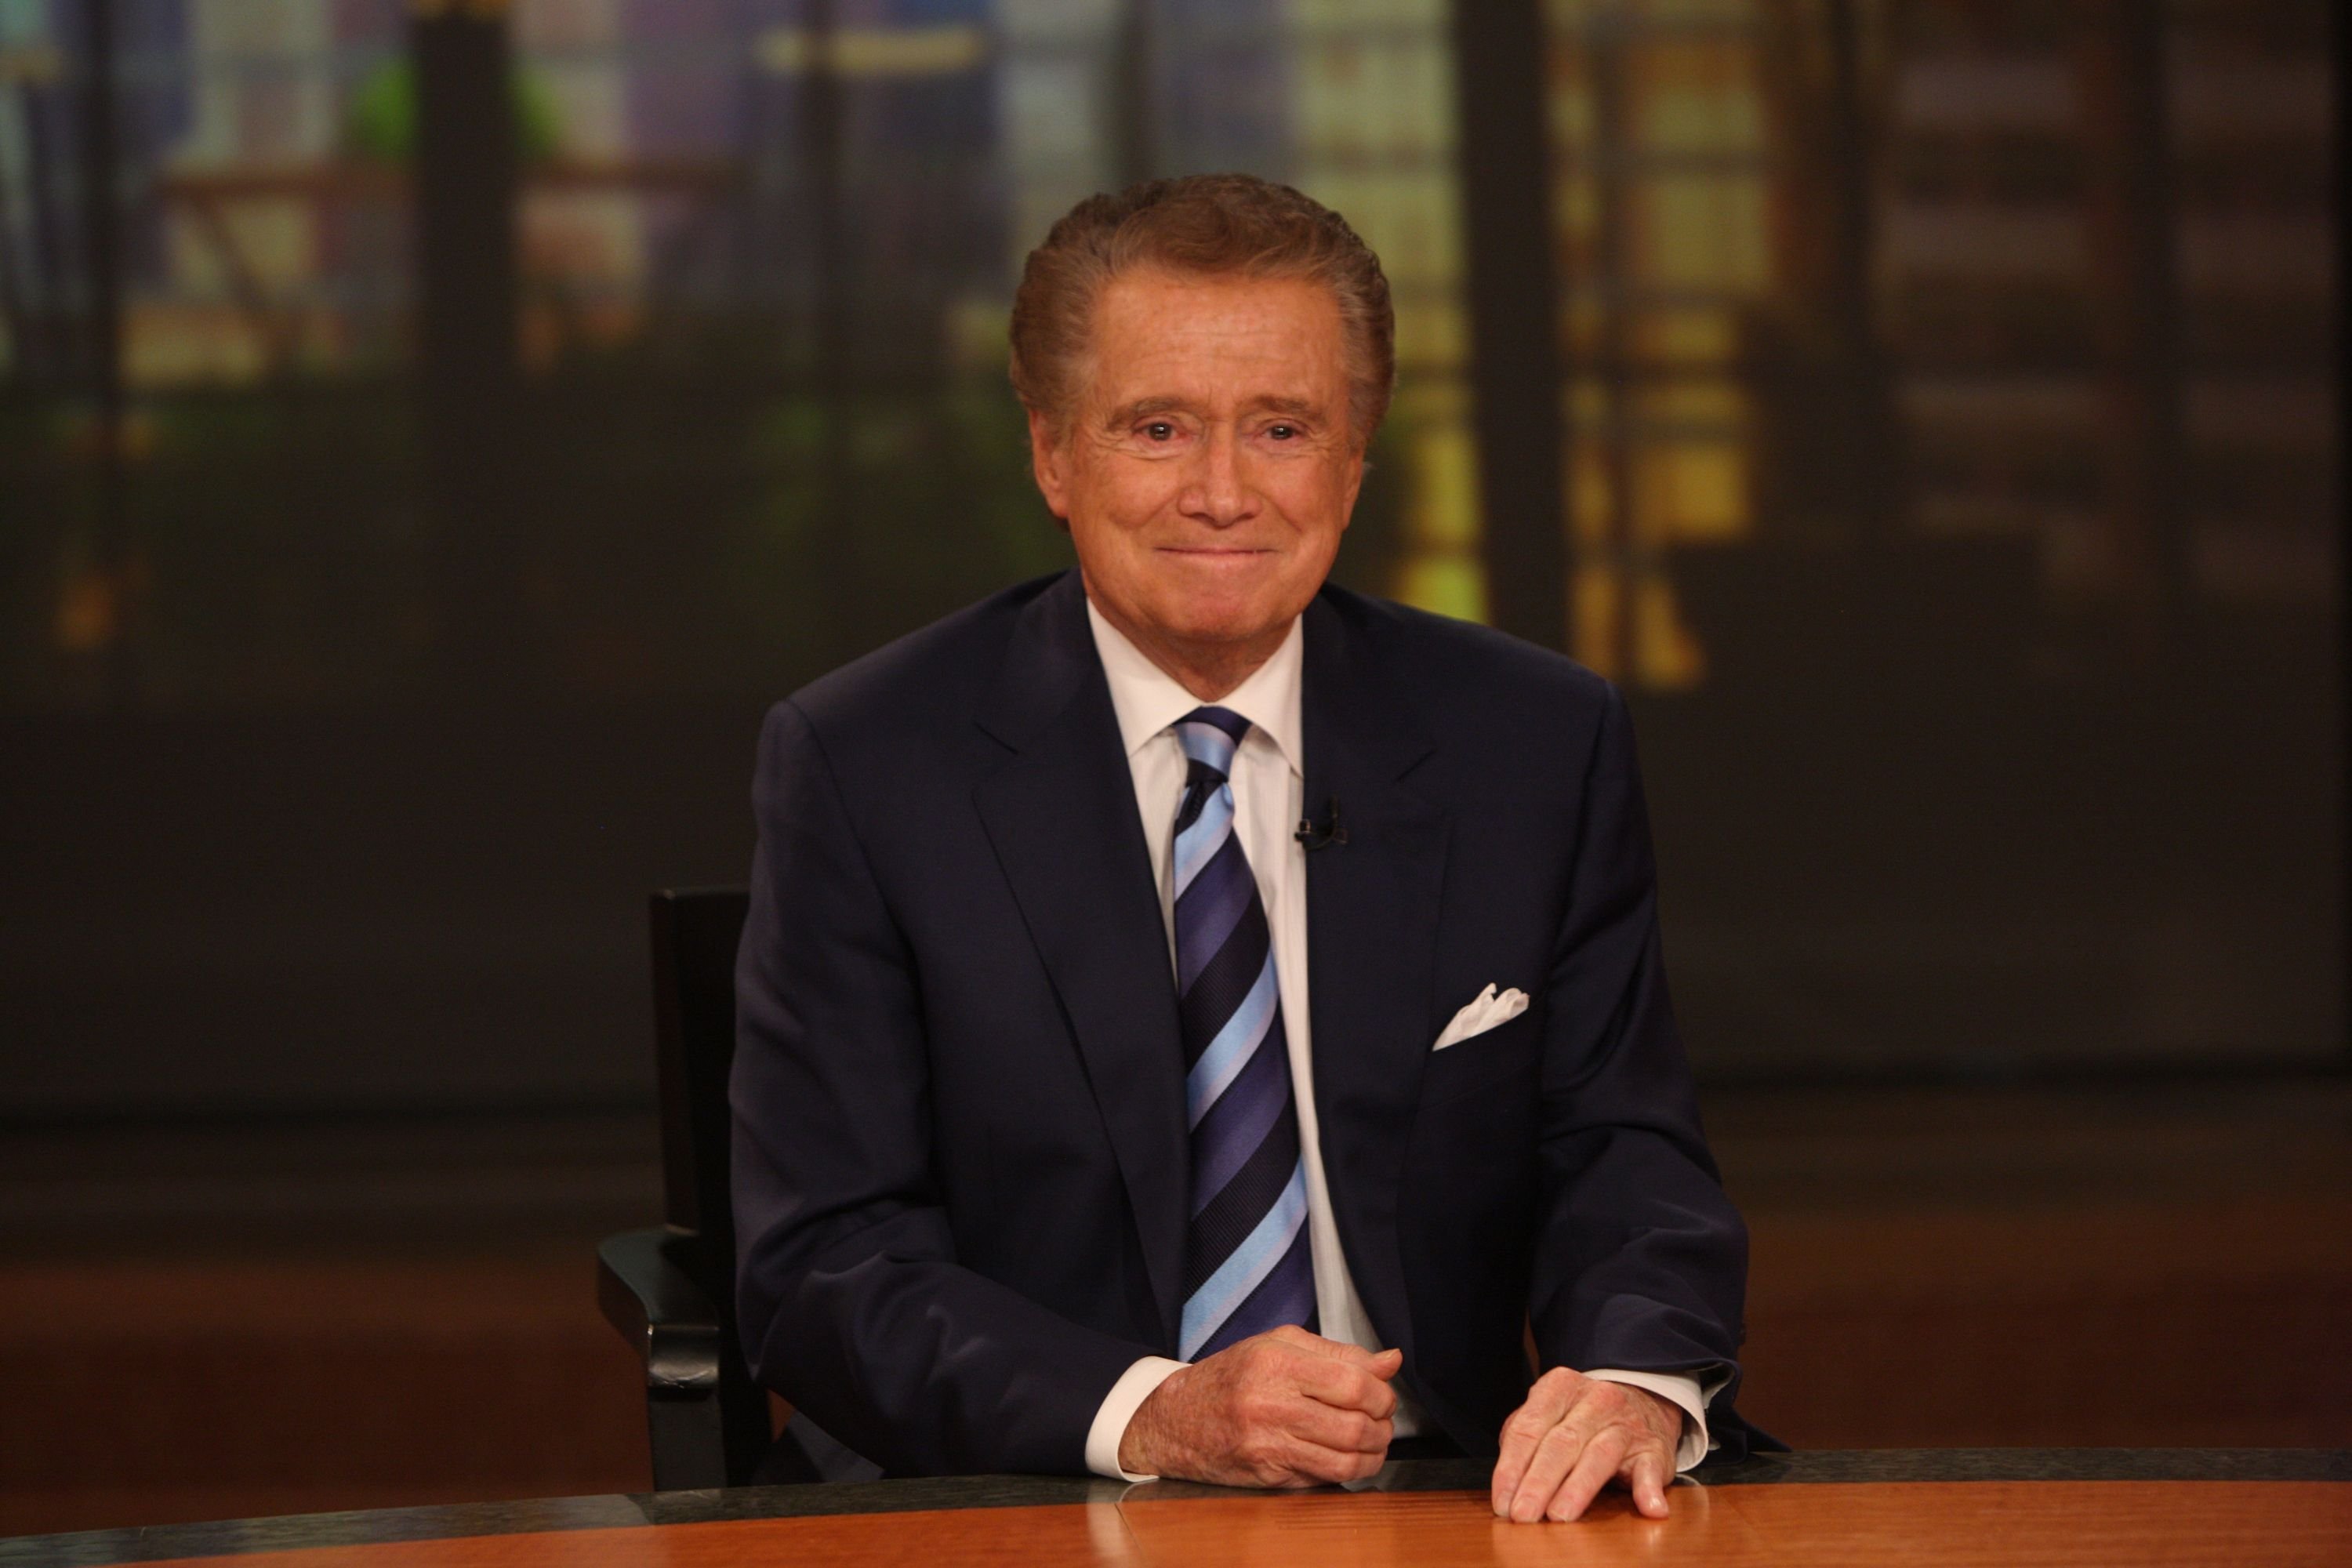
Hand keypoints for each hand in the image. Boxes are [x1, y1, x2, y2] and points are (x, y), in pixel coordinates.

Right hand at [1118, 1325, 1401, 1486]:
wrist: (1177, 1420)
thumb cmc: (1231, 1376)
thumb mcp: (1278, 1346)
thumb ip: (1338, 1353)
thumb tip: (1391, 1361)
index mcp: (1275, 1362)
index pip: (1352, 1382)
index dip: (1381, 1393)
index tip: (1384, 1395)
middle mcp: (1270, 1404)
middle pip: (1354, 1424)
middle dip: (1383, 1426)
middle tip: (1383, 1420)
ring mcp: (1268, 1444)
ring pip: (1345, 1459)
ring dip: (1373, 1453)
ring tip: (1374, 1441)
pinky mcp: (1268, 1474)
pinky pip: (1325, 1477)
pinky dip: (1350, 1470)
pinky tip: (1352, 1458)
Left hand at [1490, 1368, 1680, 1522]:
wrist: (1642, 1403)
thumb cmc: (1582, 1417)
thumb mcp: (1549, 1413)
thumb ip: (1524, 1437)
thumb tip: (1506, 1479)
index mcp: (1560, 1387)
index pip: (1528, 1428)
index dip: (1511, 1468)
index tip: (1501, 1502)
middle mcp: (1595, 1400)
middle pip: (1561, 1443)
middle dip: (1538, 1483)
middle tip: (1523, 1515)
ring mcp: (1627, 1423)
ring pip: (1599, 1456)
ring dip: (1577, 1489)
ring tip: (1560, 1516)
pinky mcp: (1654, 1448)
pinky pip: (1651, 1469)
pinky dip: (1649, 1489)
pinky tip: (1648, 1509)